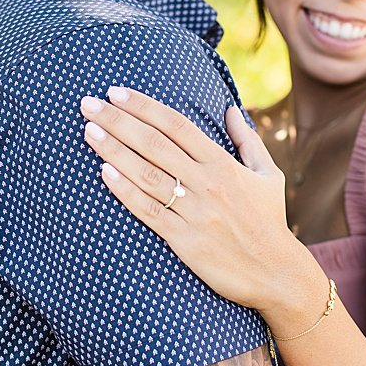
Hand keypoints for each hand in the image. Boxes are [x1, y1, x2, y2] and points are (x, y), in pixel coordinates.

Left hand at [80, 87, 319, 317]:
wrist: (277, 274)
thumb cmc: (269, 221)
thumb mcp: (268, 175)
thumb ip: (247, 140)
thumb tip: (229, 108)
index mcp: (223, 164)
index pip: (177, 125)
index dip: (144, 106)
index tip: (116, 91)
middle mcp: (207, 183)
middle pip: (154, 143)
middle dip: (117, 120)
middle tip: (87, 103)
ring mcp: (195, 212)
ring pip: (147, 173)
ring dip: (114, 150)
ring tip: (88, 131)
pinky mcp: (185, 241)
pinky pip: (149, 211)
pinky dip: (125, 191)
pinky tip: (104, 173)